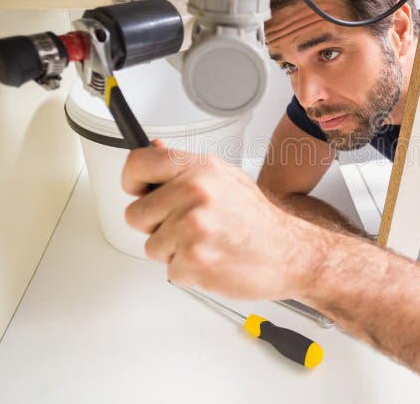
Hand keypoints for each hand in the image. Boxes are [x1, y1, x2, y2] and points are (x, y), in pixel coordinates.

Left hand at [122, 140, 322, 299]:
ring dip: (172, 251)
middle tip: (186, 227)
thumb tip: (152, 149)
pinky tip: (212, 259)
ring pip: (151, 246)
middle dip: (154, 226)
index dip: (132, 180)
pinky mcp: (194, 260)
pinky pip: (169, 269)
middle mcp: (194, 193)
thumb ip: (185, 166)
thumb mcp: (225, 178)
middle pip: (135, 214)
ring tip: (205, 243)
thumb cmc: (256, 219)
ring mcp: (192, 227)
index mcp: (199, 169)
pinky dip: (187, 270)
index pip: (139, 163)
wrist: (287, 252)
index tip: (138, 190)